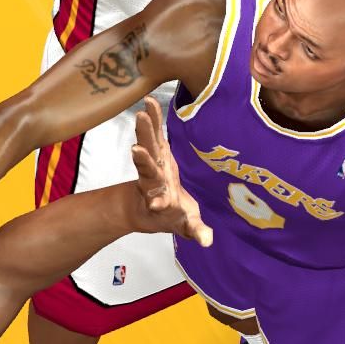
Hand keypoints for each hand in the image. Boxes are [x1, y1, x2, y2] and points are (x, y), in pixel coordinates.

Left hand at [128, 96, 212, 246]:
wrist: (147, 207)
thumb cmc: (171, 215)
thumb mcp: (184, 226)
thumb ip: (195, 230)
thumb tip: (207, 241)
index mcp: (163, 199)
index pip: (161, 201)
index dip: (159, 202)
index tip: (155, 204)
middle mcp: (154, 181)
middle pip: (148, 169)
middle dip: (143, 160)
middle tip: (136, 149)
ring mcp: (154, 164)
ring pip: (148, 147)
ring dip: (145, 132)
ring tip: (142, 115)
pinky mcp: (157, 150)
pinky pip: (155, 132)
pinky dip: (152, 119)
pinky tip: (150, 102)